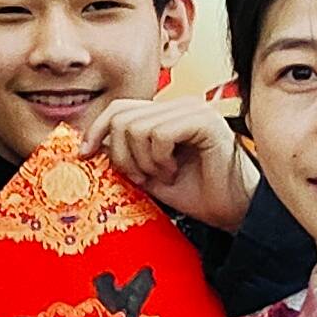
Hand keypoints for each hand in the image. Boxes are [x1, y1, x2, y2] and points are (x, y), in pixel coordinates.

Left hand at [88, 95, 258, 229]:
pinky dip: (160, 159)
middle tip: (141, 177)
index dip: (96, 130)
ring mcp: (193, 110)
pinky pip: (160, 134)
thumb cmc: (195, 193)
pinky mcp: (205, 121)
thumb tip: (90, 145)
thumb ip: (122, 155)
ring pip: (137, 127)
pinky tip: (175, 171)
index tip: (86, 155)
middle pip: (122, 117)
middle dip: (121, 155)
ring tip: (162, 175)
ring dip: (143, 161)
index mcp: (165, 114)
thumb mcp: (146, 173)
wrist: (231, 210)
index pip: (119, 108)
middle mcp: (179, 106)